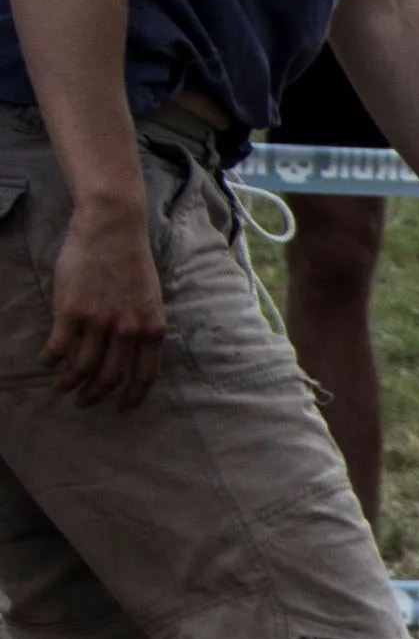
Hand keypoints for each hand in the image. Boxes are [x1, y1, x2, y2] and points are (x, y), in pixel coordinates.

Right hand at [38, 186, 159, 409]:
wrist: (112, 229)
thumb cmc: (131, 261)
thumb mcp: (151, 298)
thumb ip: (144, 325)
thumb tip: (134, 351)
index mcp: (152, 329)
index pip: (145, 375)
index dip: (133, 397)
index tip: (122, 410)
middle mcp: (128, 330)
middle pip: (111, 377)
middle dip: (96, 396)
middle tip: (83, 402)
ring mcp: (99, 321)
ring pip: (83, 367)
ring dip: (70, 383)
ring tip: (62, 388)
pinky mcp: (71, 310)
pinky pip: (59, 346)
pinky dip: (51, 359)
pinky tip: (46, 362)